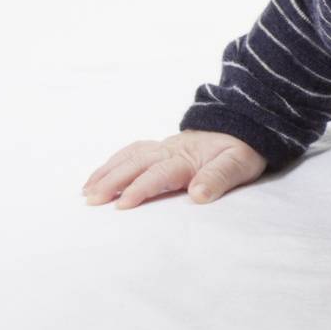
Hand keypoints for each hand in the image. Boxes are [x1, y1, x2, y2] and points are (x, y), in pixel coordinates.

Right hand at [82, 130, 267, 208]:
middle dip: (112, 182)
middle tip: (91, 200)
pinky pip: (131, 152)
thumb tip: (198, 194)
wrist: (244, 126)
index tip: (122, 204)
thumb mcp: (240, 164)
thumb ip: (219, 178)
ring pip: (129, 157)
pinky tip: (98, 176)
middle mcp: (171, 150)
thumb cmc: (242, 150)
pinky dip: (112, 163)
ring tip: (87, 192)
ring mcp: (163, 147)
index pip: (159, 174)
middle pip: (136, 164)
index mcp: (188, 157)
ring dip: (107, 173)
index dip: (140, 188)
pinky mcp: (160, 148)